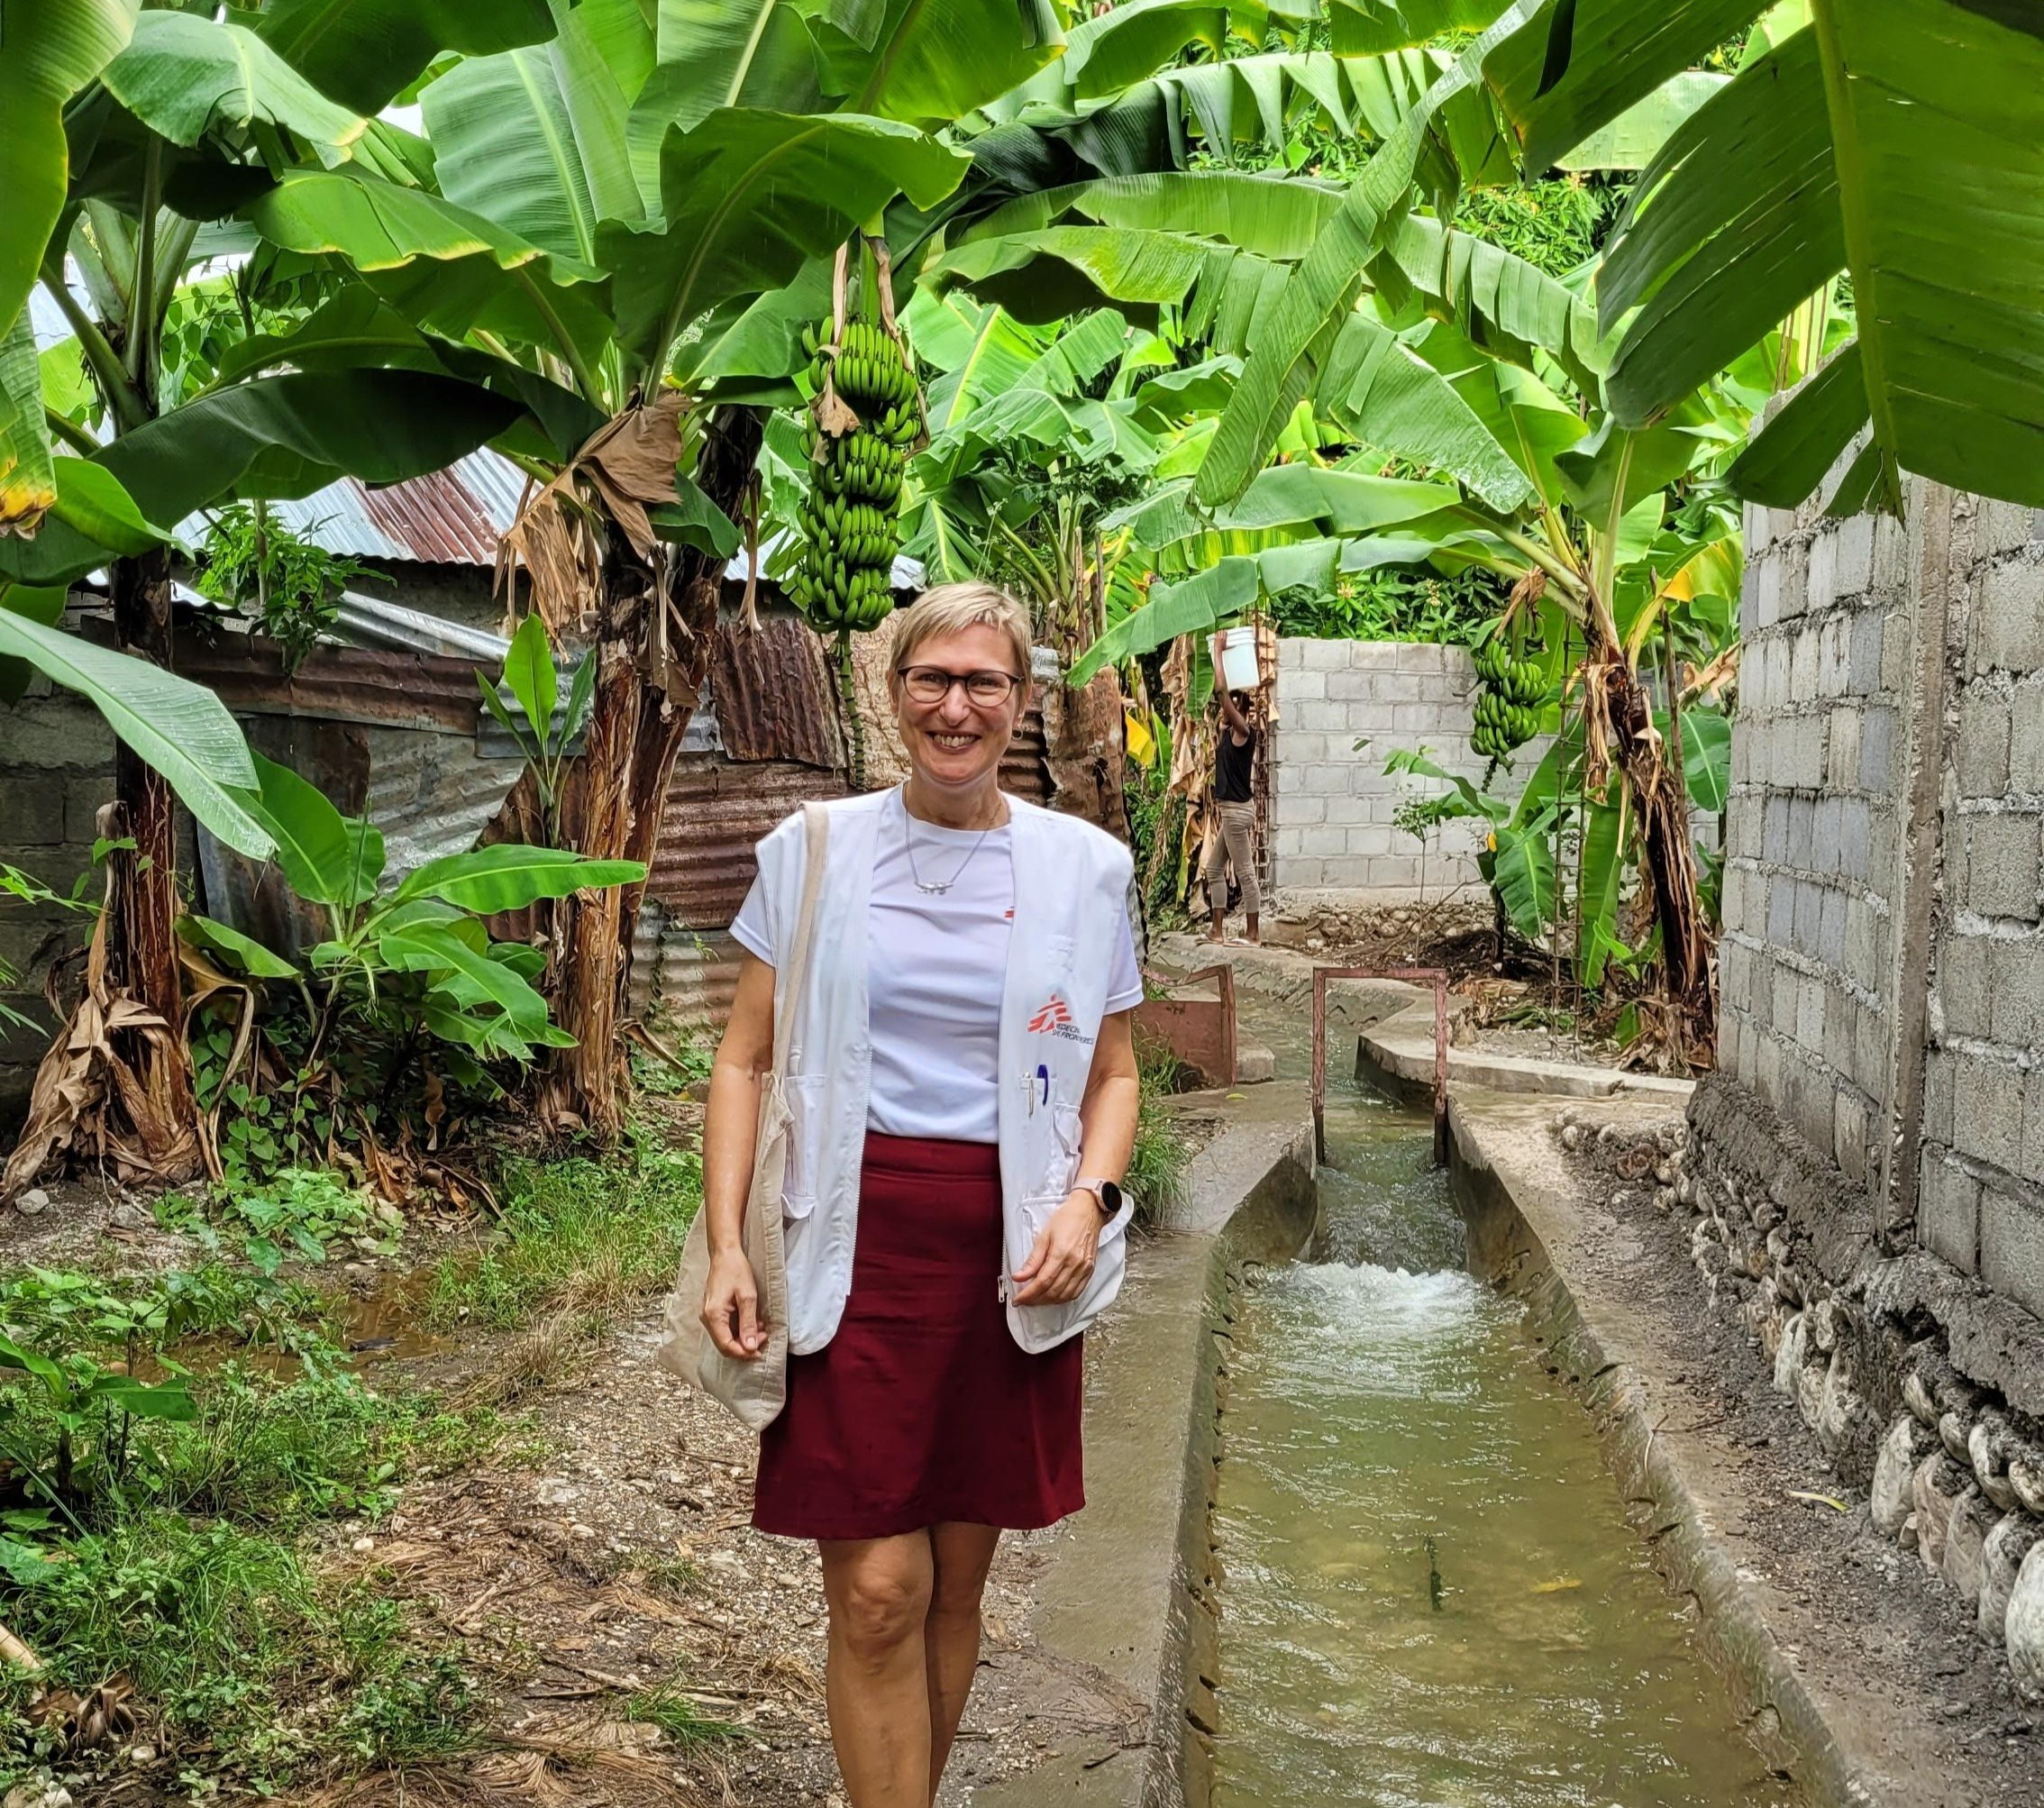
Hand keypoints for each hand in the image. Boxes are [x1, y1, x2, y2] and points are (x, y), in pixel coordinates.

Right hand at [701, 1247, 765, 1359]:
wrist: (725, 1254)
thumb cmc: (736, 1270)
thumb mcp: (748, 1296)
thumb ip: (748, 1323)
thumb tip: (750, 1346)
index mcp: (713, 1315)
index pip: (726, 1345)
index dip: (743, 1353)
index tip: (759, 1352)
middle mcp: (706, 1318)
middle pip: (724, 1344)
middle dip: (745, 1346)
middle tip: (763, 1338)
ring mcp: (708, 1315)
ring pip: (725, 1338)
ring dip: (743, 1338)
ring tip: (760, 1328)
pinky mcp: (713, 1312)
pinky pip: (725, 1329)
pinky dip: (739, 1330)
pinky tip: (752, 1323)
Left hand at [1012, 1192, 1103, 1306]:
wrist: (1088, 1211)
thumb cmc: (1066, 1219)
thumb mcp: (1044, 1236)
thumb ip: (1032, 1260)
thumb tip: (1019, 1276)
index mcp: (1061, 1253)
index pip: (1042, 1282)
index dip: (1028, 1294)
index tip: (1018, 1299)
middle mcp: (1075, 1263)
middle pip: (1053, 1291)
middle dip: (1036, 1300)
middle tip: (1024, 1300)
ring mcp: (1084, 1268)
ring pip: (1065, 1295)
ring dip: (1048, 1301)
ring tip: (1036, 1299)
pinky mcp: (1090, 1271)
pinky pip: (1076, 1292)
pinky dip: (1063, 1298)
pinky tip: (1054, 1296)